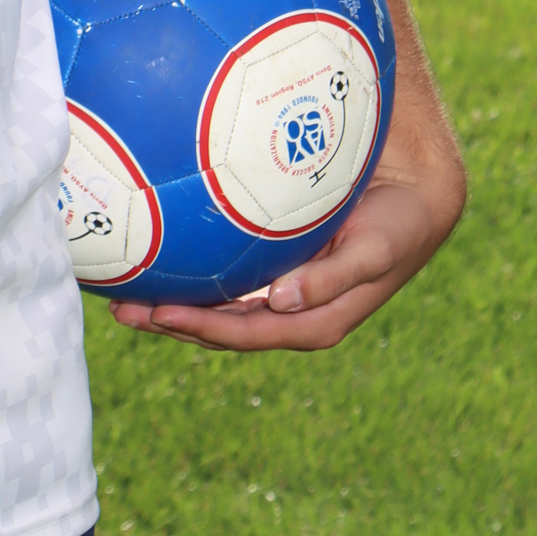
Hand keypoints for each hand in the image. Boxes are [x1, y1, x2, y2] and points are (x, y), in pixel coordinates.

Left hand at [110, 136, 463, 352]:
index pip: (247, 332)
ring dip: (171, 304)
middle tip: (122, 310)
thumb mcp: (373, 252)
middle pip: (221, 326)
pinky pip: (225, 277)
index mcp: (313, 320)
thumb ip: (334, 278)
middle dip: (171, 322)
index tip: (161, 313)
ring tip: (123, 294)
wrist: (414, 202)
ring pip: (216, 305)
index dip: (204, 328)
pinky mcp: (273, 266)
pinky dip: (191, 275)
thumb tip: (284, 302)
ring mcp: (278, 291)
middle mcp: (289, 311)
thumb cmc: (396, 227)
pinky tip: (157, 260)